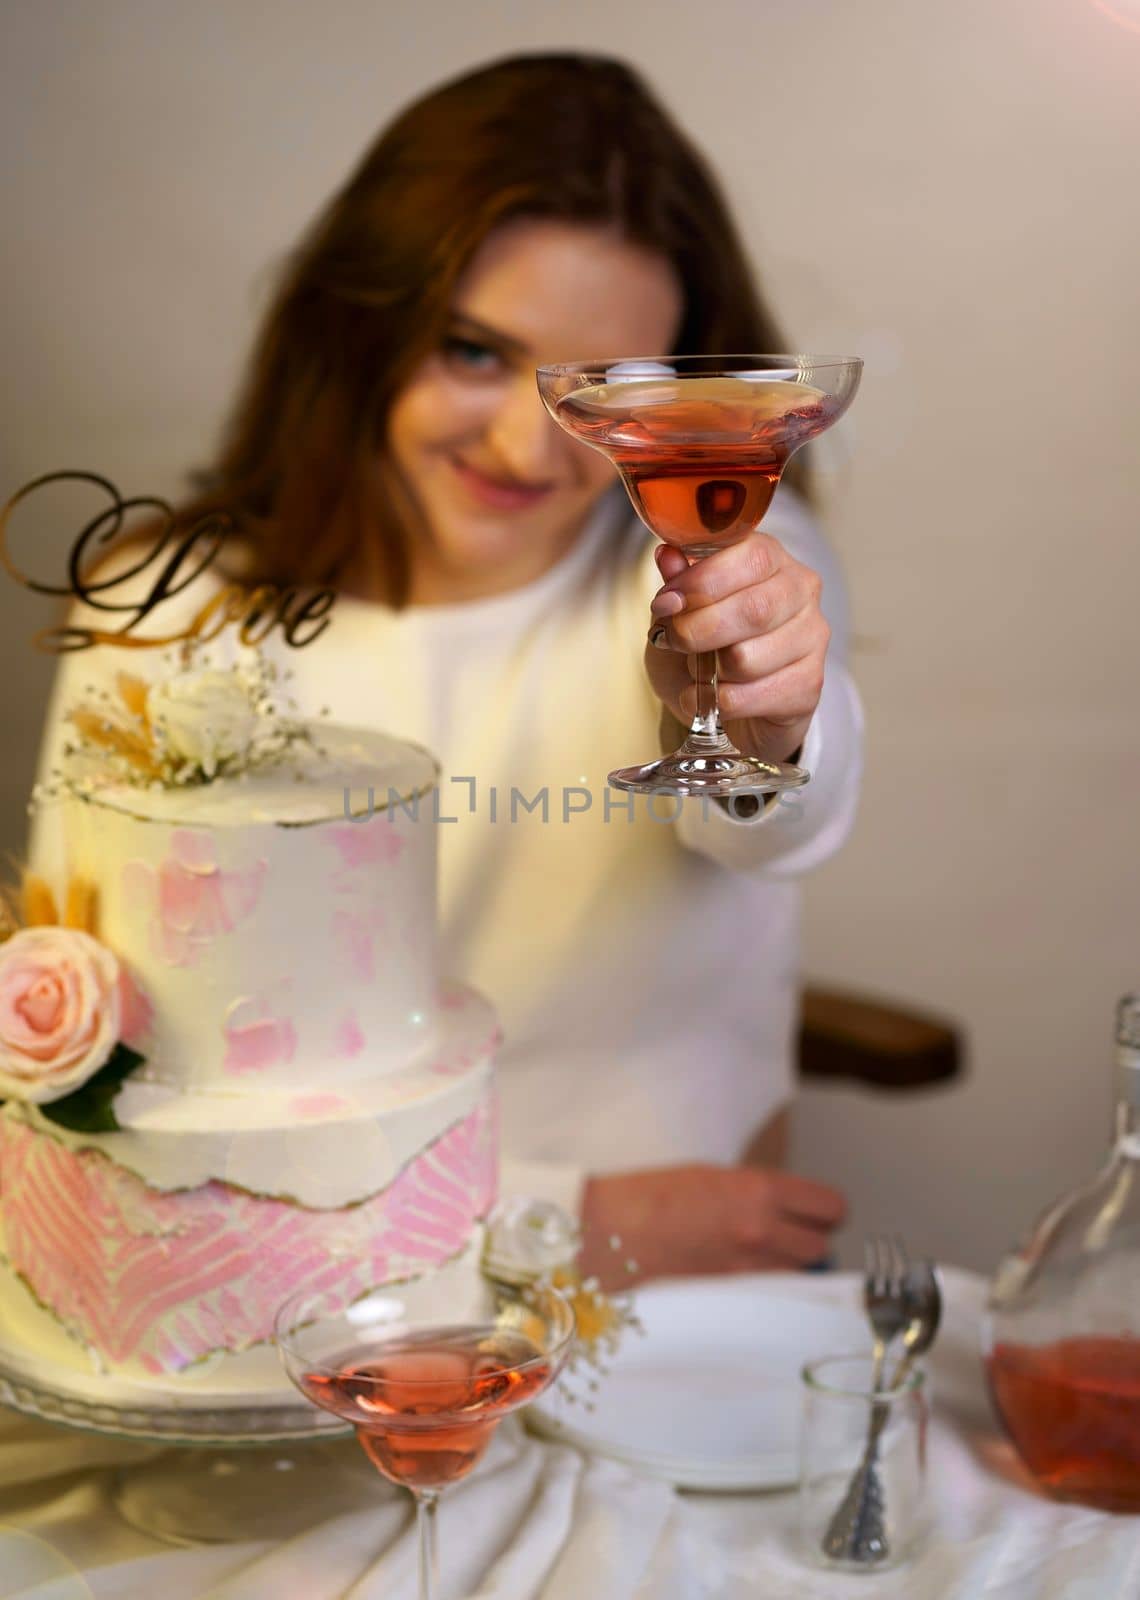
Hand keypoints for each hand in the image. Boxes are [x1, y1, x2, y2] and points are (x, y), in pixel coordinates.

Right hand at [577, 1164, 847, 1289]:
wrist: (610, 1233)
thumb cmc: (652, 1195)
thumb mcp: (714, 1175)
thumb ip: (758, 1192)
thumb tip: (790, 1210)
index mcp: (758, 1190)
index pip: (831, 1207)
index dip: (826, 1210)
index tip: (818, 1211)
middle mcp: (762, 1231)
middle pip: (822, 1246)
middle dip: (811, 1240)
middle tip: (791, 1233)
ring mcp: (748, 1269)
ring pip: (801, 1276)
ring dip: (792, 1267)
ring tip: (764, 1256)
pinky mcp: (732, 1297)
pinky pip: (771, 1293)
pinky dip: (768, 1286)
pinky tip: (745, 1275)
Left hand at [644, 538, 829, 764]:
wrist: (721, 701)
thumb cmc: (702, 643)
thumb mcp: (680, 608)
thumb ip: (677, 581)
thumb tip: (668, 556)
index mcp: (772, 558)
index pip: (751, 558)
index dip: (702, 581)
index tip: (665, 604)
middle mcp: (801, 592)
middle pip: (754, 610)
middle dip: (698, 630)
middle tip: (671, 641)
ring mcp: (812, 638)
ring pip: (749, 658)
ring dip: (709, 671)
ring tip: (698, 672)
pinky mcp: (809, 685)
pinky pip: (756, 696)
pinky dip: (721, 701)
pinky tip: (710, 698)